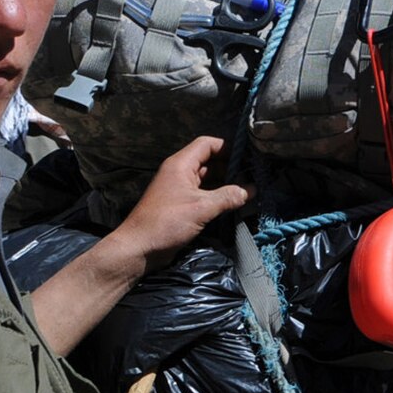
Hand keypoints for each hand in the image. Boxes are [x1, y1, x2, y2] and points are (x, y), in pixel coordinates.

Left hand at [31, 137, 251, 355]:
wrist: (139, 248)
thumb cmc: (167, 222)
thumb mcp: (201, 208)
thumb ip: (228, 196)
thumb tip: (251, 189)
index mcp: (181, 164)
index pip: (207, 144)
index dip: (228, 147)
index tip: (248, 156)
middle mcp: (180, 173)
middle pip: (210, 161)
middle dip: (231, 167)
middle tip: (253, 175)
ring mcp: (180, 189)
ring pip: (208, 179)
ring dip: (226, 184)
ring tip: (249, 189)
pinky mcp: (181, 205)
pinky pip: (204, 194)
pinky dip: (218, 197)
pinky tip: (234, 204)